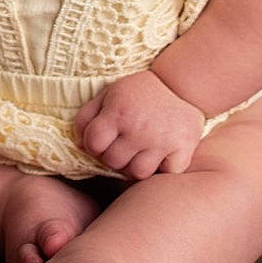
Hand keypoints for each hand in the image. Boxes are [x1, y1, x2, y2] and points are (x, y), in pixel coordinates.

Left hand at [73, 69, 205, 179]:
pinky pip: (164, 175)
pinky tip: (161, 155)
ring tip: (139, 152)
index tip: (104, 140)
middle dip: (114, 156)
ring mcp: (162, 140)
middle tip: (124, 145)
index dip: (94, 145)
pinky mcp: (183, 150)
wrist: (182, 87)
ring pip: (137, 173)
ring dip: (135, 166)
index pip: (93, 144)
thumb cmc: (138, 94)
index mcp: (118, 111)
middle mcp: (139, 127)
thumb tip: (78, 145)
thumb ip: (87, 117)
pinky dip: (161, 169)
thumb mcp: (109, 94)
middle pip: (112, 162)